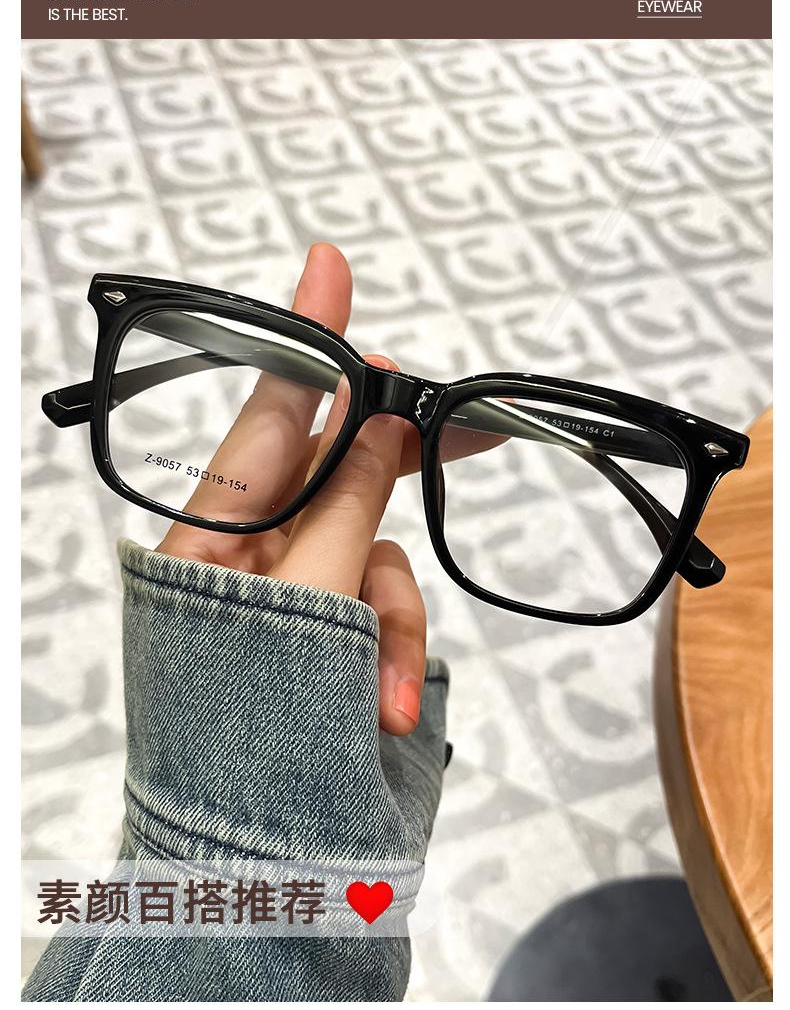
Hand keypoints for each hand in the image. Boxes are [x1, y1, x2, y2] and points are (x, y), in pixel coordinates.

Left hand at [157, 243, 425, 736]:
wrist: (246, 878)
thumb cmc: (243, 739)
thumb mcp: (305, 605)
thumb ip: (348, 506)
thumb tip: (374, 422)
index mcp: (215, 531)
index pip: (270, 411)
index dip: (309, 337)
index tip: (328, 267)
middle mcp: (250, 552)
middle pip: (339, 474)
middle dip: (398, 479)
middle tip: (472, 431)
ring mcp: (292, 598)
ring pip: (376, 555)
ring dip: (392, 620)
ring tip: (379, 693)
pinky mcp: (328, 639)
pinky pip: (379, 614)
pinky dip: (391, 654)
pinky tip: (382, 708)